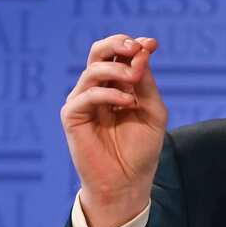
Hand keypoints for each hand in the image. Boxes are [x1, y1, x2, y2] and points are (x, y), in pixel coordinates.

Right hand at [61, 34, 168, 226]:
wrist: (127, 182)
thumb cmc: (141, 149)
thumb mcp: (152, 111)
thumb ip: (146, 83)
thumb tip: (143, 51)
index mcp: (118, 85)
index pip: (120, 55)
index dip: (134, 45)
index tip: (152, 44)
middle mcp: (99, 89)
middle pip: (99, 52)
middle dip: (117, 43)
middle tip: (135, 47)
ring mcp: (83, 101)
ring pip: (93, 69)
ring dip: (117, 68)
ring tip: (135, 79)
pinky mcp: (73, 116)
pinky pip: (86, 94)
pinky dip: (108, 93)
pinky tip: (127, 102)